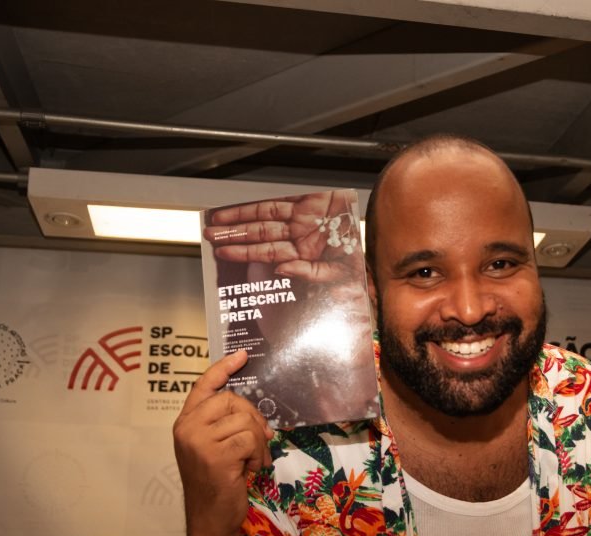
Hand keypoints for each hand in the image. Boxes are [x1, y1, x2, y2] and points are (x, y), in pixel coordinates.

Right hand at [173, 350, 273, 535]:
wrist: (210, 519)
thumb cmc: (217, 484)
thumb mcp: (215, 448)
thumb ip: (224, 425)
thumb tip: (253, 411)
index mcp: (186, 422)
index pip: (203, 385)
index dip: (223, 368)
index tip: (242, 354)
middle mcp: (187, 427)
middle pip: (232, 399)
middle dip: (253, 418)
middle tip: (260, 440)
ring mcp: (199, 440)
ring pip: (245, 420)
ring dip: (258, 442)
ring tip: (252, 460)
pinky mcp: (215, 454)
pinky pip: (250, 438)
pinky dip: (258, 454)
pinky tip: (251, 469)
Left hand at [205, 190, 361, 282]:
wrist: (381, 232)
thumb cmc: (364, 260)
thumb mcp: (341, 275)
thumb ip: (312, 273)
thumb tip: (282, 270)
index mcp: (305, 255)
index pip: (267, 253)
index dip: (243, 251)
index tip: (221, 250)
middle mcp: (299, 238)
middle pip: (258, 236)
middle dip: (233, 237)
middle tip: (209, 237)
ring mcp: (301, 221)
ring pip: (262, 222)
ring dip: (238, 222)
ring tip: (215, 224)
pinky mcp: (306, 205)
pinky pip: (276, 207)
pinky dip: (256, 210)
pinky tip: (235, 213)